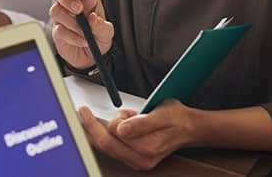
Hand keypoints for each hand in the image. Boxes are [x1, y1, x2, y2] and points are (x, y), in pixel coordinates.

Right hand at [48, 0, 113, 68]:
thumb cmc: (98, 37)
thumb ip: (102, 26)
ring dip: (72, 23)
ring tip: (84, 32)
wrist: (90, 56)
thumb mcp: (107, 33)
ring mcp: (61, 17)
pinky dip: (73, 37)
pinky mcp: (56, 31)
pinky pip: (59, 30)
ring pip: (55, 10)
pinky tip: (82, 41)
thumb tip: (93, 19)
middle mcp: (70, 5)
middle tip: (79, 9)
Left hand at [78, 100, 196, 170]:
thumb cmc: (176, 118)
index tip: (84, 110)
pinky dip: (108, 135)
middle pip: (105, 144)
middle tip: (82, 113)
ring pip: (107, 147)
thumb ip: (141, 122)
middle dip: (91, 127)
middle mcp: (141, 159)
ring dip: (102, 130)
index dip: (95, 122)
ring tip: (114, 116)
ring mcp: (137, 161)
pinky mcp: (134, 159)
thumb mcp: (161, 113)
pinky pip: (112, 148)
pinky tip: (117, 124)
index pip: (111, 136)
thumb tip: (122, 129)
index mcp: (147, 148)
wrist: (189, 128)